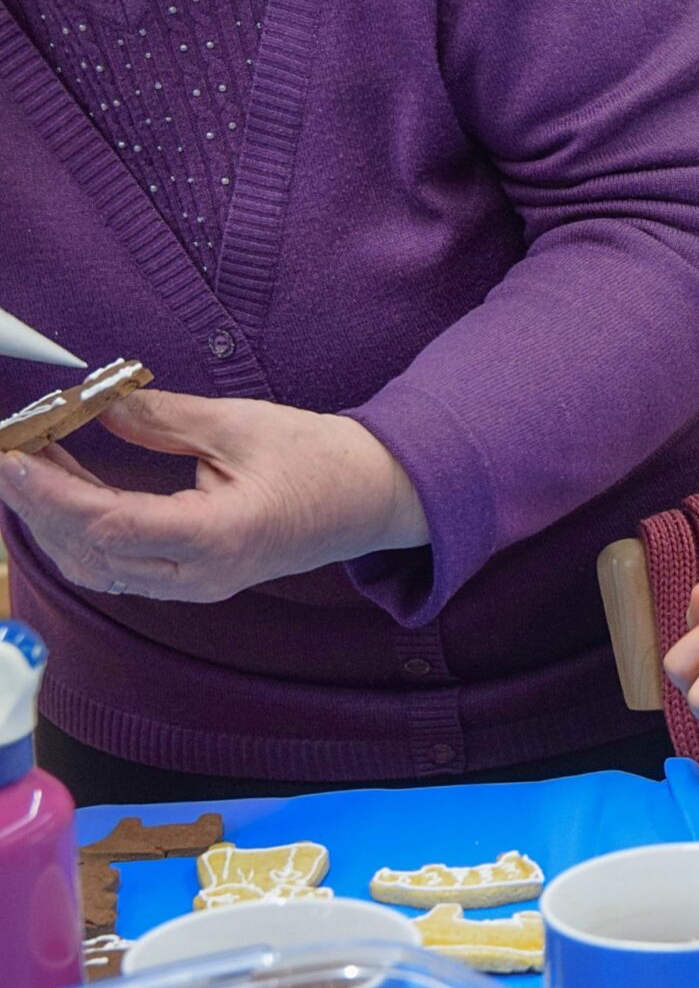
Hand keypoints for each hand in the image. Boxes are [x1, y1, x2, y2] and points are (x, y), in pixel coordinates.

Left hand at [0, 389, 429, 603]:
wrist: (373, 498)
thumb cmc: (321, 460)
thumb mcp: (241, 424)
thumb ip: (162, 417)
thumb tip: (97, 402)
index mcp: (220, 536)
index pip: (109, 524)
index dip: (50, 493)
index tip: (13, 456)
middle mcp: (203, 575)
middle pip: (91, 552)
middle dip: (38, 504)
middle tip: (12, 451)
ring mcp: (198, 585)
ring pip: (98, 568)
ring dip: (55, 521)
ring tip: (31, 467)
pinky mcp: (196, 581)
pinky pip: (119, 569)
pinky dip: (82, 535)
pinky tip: (67, 496)